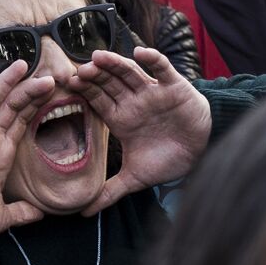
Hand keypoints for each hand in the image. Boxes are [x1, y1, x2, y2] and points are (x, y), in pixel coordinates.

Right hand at [0, 61, 56, 242]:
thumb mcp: (2, 217)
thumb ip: (20, 213)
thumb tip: (39, 214)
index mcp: (1, 155)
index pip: (20, 122)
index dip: (35, 106)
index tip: (53, 92)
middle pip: (11, 107)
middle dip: (29, 90)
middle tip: (49, 75)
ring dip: (6, 83)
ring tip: (22, 64)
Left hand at [68, 47, 210, 214]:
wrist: (200, 153)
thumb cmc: (166, 159)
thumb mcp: (135, 178)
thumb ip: (110, 191)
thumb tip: (83, 212)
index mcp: (119, 117)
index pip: (96, 99)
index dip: (82, 91)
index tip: (65, 86)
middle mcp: (133, 101)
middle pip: (108, 82)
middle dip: (94, 76)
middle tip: (78, 71)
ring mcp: (152, 92)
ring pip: (130, 72)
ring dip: (115, 64)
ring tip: (99, 57)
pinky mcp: (174, 87)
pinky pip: (162, 69)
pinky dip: (153, 59)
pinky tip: (141, 53)